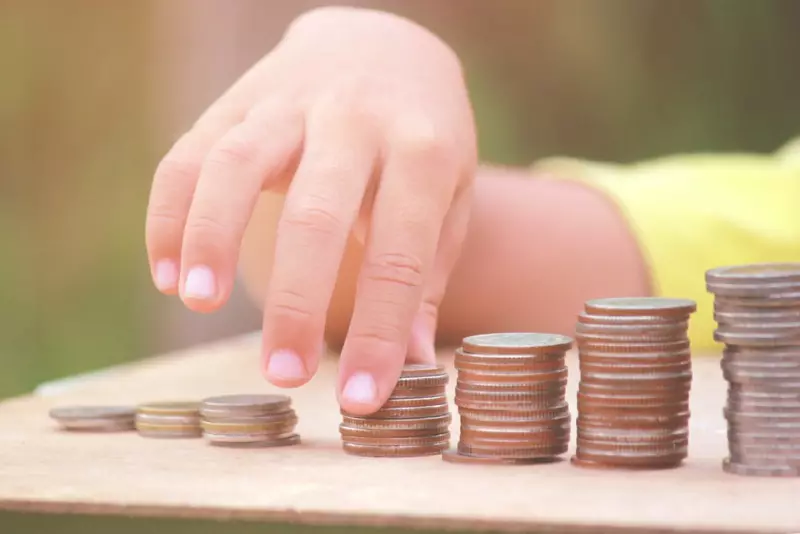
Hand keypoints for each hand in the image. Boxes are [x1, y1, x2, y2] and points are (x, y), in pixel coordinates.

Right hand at [145, 7, 476, 413]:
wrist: (382, 45)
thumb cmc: (422, 140)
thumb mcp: (447, 198)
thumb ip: (425, 276)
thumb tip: (411, 364)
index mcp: (423, 151)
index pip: (400, 255)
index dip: (381, 332)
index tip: (360, 399)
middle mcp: (356, 121)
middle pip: (317, 214)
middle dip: (296, 301)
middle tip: (281, 376)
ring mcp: (292, 104)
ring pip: (238, 165)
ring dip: (212, 237)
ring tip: (199, 305)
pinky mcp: (240, 101)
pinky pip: (192, 153)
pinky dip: (171, 211)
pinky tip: (168, 271)